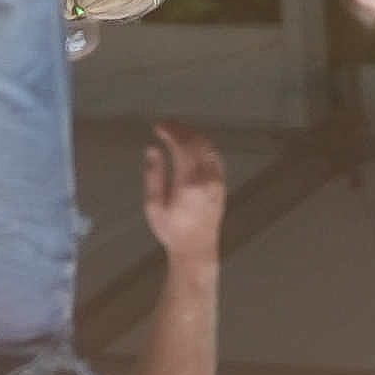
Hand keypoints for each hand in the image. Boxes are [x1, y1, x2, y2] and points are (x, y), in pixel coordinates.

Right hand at [141, 123, 226, 261]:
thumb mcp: (154, 206)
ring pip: (209, 147)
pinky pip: (215, 156)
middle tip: (166, 124)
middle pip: (197, 142)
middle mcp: (207, 179)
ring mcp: (217, 181)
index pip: (182, 146)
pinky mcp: (222, 184)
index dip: (170, 132)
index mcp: (188, 183)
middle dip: (181, 129)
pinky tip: (192, 144)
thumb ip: (153, 175)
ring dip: (193, 134)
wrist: (196, 249)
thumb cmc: (171, 230)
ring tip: (177, 131)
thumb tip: (153, 149)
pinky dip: (203, 144)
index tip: (158, 126)